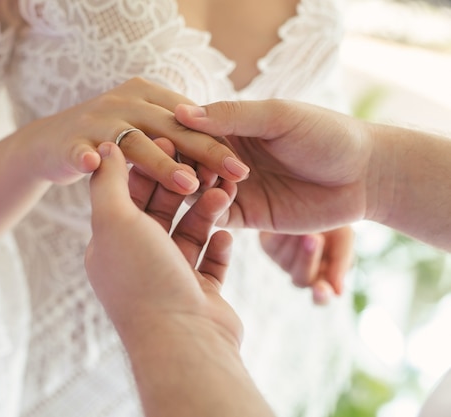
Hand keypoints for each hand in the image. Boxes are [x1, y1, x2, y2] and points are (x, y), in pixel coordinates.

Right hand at [24, 77, 249, 194]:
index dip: (215, 143)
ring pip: (135, 143)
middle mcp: (127, 103)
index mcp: (150, 97)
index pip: (190, 120)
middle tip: (232, 175)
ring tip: (188, 184)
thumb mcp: (146, 124)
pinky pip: (80, 150)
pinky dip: (86, 155)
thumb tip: (221, 142)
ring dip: (161, 163)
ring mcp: (98, 122)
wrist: (48, 142)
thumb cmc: (107, 135)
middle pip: (171, 130)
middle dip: (203, 152)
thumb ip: (177, 130)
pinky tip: (94, 163)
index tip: (242, 168)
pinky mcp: (71, 143)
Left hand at [85, 140, 240, 347]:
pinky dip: (218, 245)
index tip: (170, 143)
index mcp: (111, 245)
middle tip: (204, 162)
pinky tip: (227, 233)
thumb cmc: (144, 278)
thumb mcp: (115, 221)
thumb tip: (107, 147)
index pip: (128, 195)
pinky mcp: (200, 295)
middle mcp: (138, 262)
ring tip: (224, 193)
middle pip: (160, 212)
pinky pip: (210, 261)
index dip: (148, 167)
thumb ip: (110, 182)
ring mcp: (170, 279)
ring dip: (206, 212)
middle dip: (182, 186)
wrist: (183, 341)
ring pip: (189, 233)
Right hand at [176, 100, 371, 231]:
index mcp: (233, 127)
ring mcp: (236, 187)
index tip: (166, 138)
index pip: (191, 130)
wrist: (365, 175)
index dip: (178, 135)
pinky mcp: (247, 216)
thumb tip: (181, 112)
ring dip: (193, 187)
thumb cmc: (326, 134)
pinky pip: (217, 216)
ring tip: (198, 184)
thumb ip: (233, 115)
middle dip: (182, 164)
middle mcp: (228, 157)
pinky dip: (210, 210)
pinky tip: (217, 202)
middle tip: (183, 167)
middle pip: (189, 162)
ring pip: (197, 190)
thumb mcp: (279, 117)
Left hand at [259, 226, 353, 304]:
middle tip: (313, 238)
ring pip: (286, 263)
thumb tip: (338, 294)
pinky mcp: (267, 246)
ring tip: (306, 223)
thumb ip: (342, 262)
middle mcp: (301, 271)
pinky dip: (283, 235)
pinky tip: (290, 223)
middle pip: (301, 279)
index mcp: (324, 275)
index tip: (322, 290)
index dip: (321, 296)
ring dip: (296, 243)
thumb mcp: (344, 237)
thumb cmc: (333, 220)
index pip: (321, 297)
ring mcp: (282, 261)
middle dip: (307, 259)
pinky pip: (273, 247)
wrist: (311, 197)